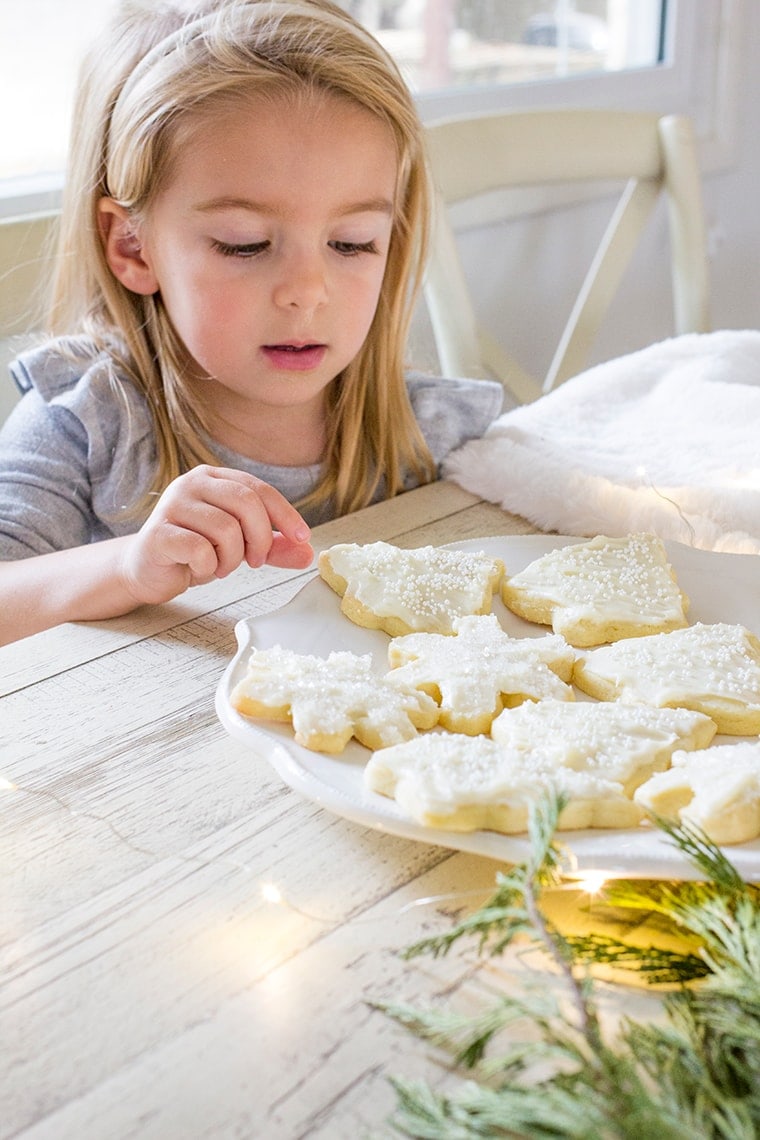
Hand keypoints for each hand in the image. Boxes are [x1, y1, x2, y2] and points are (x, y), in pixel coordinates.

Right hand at [119, 465, 313, 604]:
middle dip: (261, 538)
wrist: (148, 571)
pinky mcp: (158, 533)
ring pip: (226, 528)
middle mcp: (191, 483)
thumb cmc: (194, 552)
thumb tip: (309, 553)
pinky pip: (200, 549)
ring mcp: (171, 505)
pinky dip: (209, 566)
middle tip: (256, 561)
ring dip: (232, 557)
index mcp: (213, 477)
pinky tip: (200, 569)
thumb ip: (273, 547)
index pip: (258, 489)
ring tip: (221, 566)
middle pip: (246, 502)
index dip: (285, 514)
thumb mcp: (241, 546)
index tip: (302, 538)